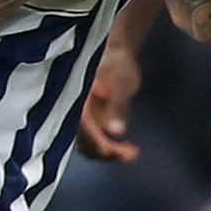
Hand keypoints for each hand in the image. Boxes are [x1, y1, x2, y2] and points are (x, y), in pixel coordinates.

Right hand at [76, 33, 142, 161]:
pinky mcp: (95, 123)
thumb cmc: (117, 64)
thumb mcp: (120, 82)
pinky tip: (131, 150)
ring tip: (133, 154)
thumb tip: (116, 133)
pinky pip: (99, 142)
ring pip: (90, 146)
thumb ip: (117, 107)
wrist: (117, 56)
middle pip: (84, 142)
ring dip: (109, 154)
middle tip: (130, 154)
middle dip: (105, 152)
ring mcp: (85, 120)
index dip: (95, 141)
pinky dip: (113, 149)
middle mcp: (77, 113)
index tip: (112, 150)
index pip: (83, 127)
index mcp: (78, 101)